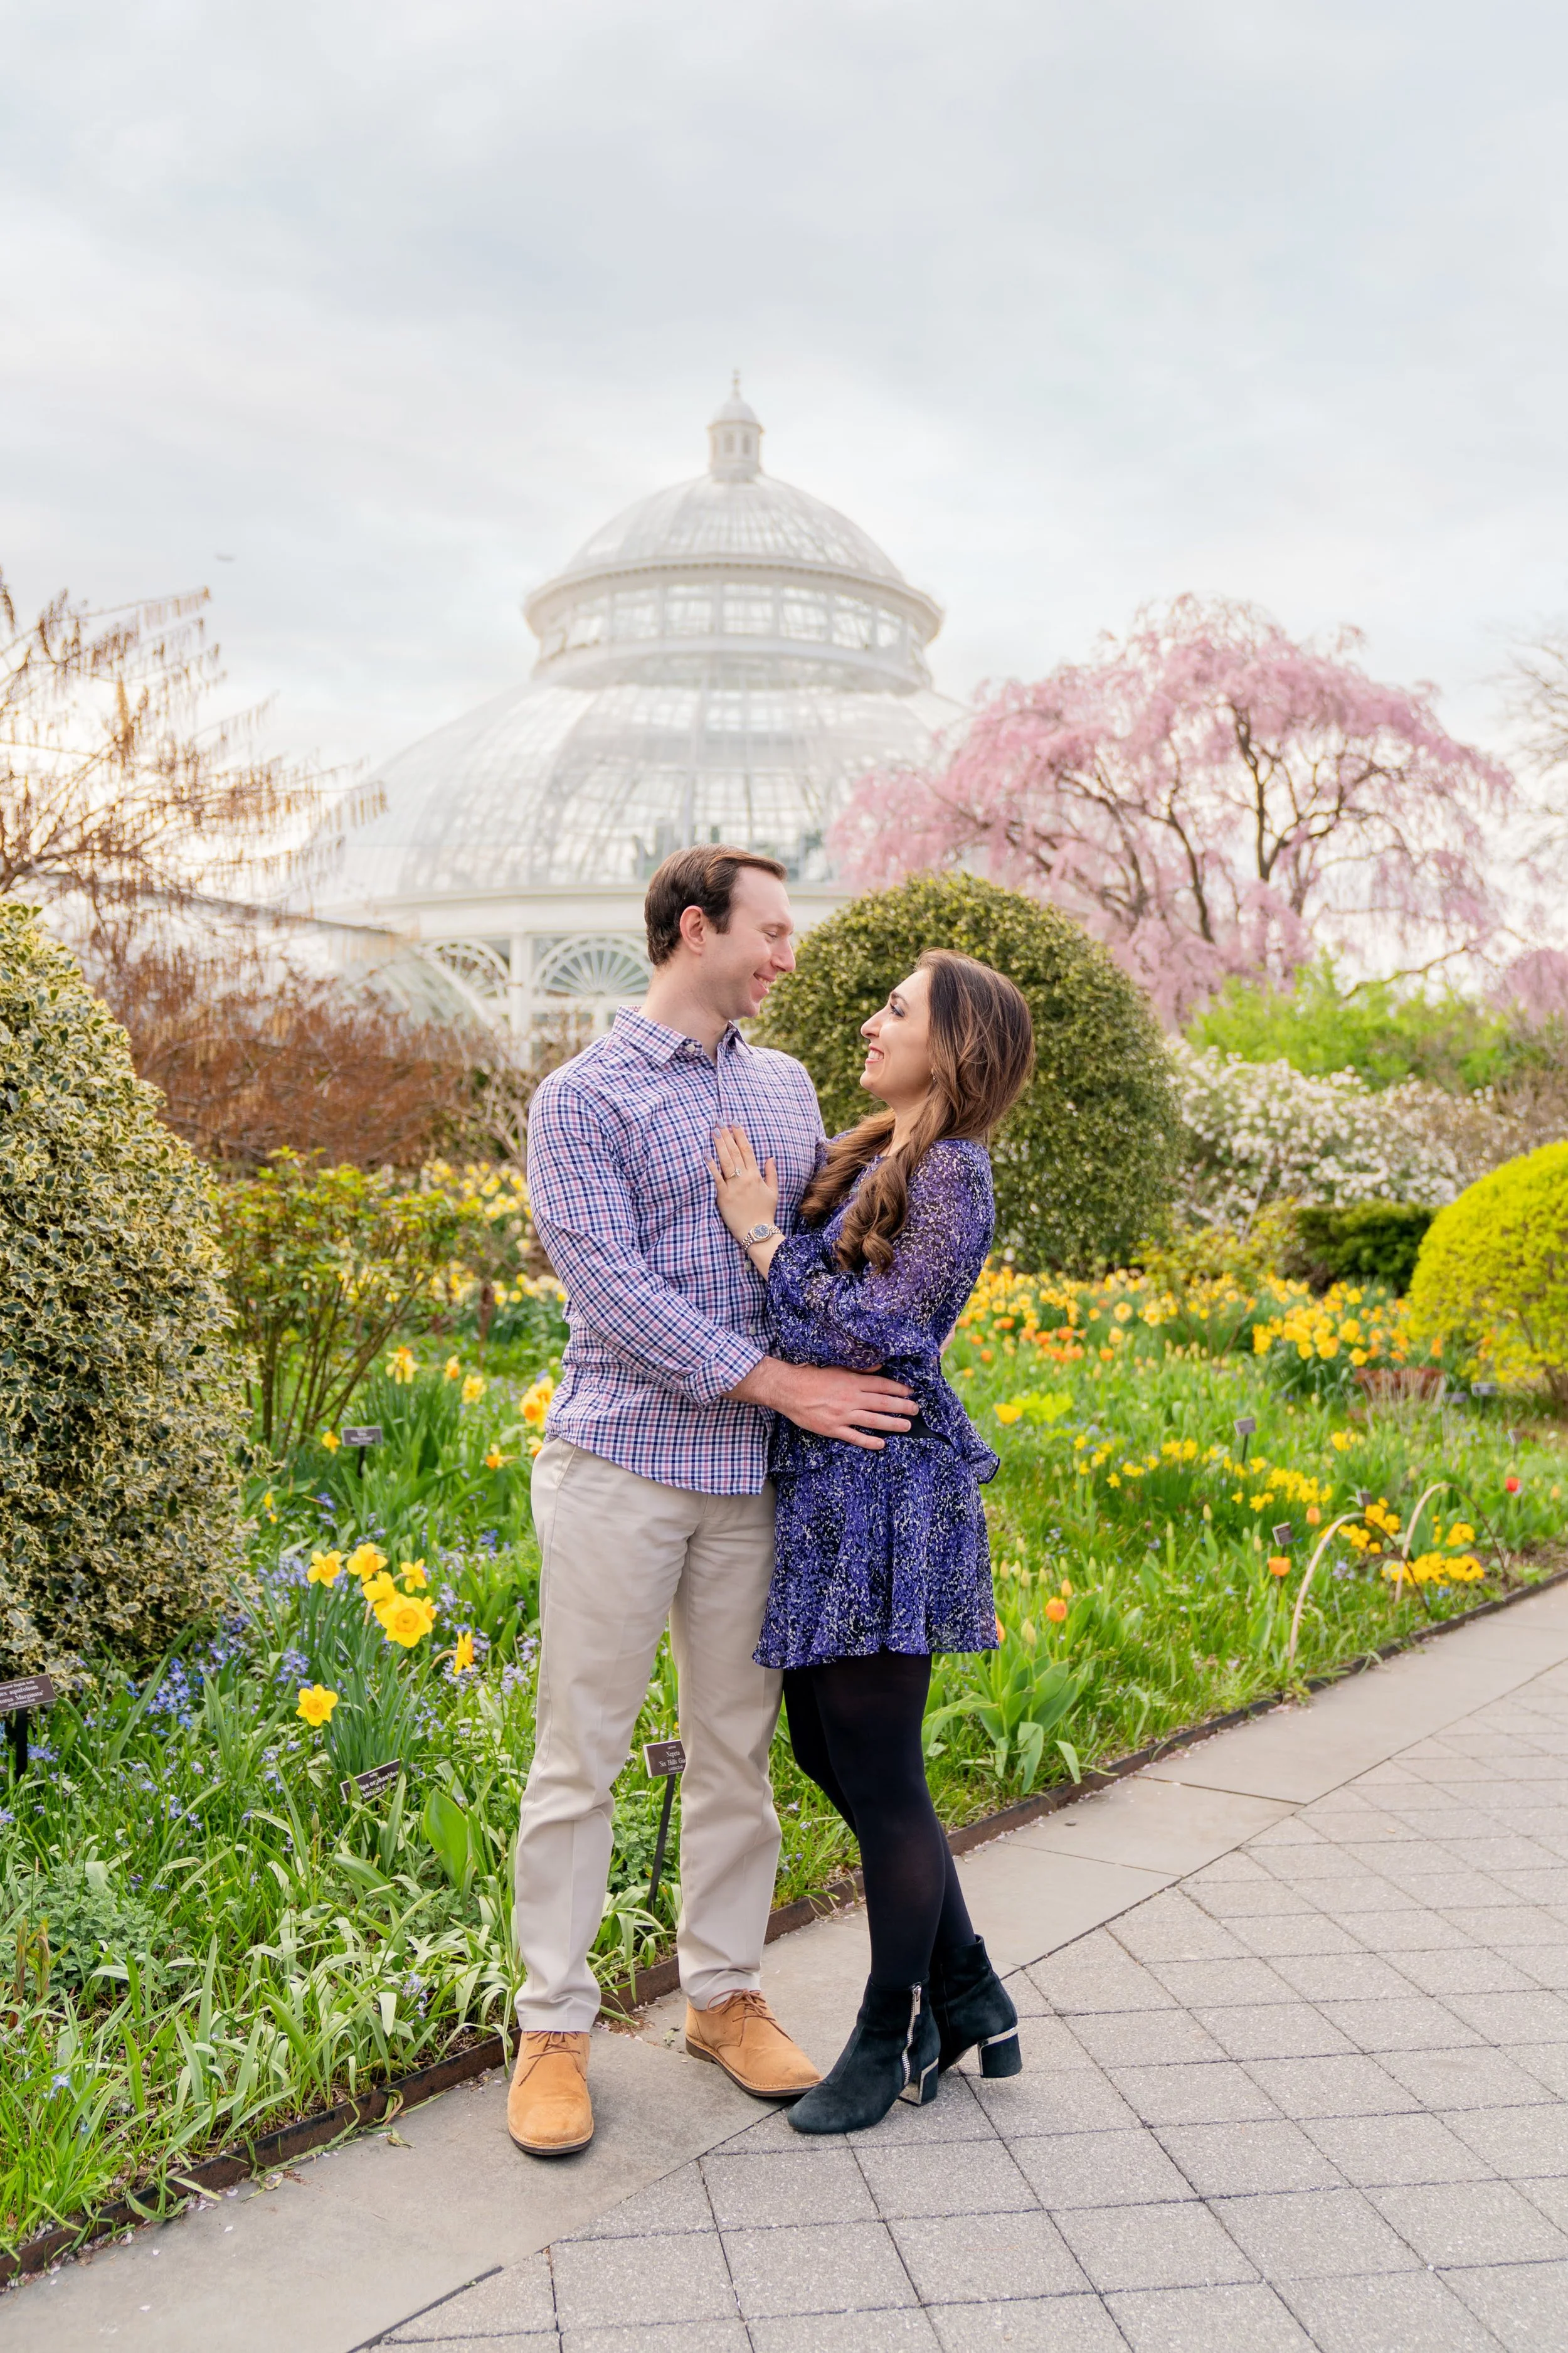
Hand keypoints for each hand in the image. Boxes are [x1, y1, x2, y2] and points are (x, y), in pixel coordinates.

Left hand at [707, 1124, 778, 1244]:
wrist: (758, 1232)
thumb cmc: (765, 1213)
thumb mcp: (773, 1192)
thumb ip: (771, 1173)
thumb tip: (770, 1157)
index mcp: (756, 1175)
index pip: (747, 1150)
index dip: (740, 1135)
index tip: (734, 1124)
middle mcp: (745, 1178)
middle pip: (735, 1152)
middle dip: (727, 1135)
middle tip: (719, 1122)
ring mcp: (734, 1187)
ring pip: (726, 1161)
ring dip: (719, 1145)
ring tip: (713, 1132)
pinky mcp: (724, 1197)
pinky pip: (716, 1178)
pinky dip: (711, 1167)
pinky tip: (706, 1156)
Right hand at [728, 1358, 914, 1449]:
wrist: (787, 1389)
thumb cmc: (810, 1376)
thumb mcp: (835, 1367)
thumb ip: (858, 1369)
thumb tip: (878, 1366)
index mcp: (851, 1382)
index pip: (881, 1385)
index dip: (898, 1388)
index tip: (910, 1391)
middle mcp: (850, 1398)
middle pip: (882, 1403)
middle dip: (902, 1406)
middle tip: (916, 1410)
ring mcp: (842, 1415)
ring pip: (873, 1421)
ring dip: (893, 1424)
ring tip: (906, 1426)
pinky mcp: (833, 1429)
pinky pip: (855, 1437)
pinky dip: (869, 1441)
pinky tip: (881, 1444)